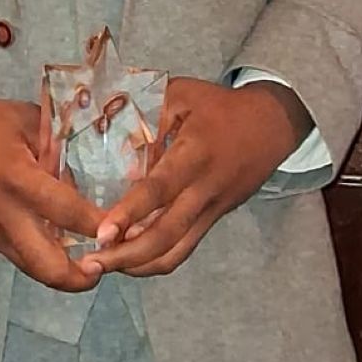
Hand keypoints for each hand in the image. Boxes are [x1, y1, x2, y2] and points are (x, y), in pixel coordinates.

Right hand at [0, 98, 107, 293]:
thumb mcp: (22, 119)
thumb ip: (57, 143)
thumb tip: (91, 160)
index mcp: (17, 178)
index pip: (65, 211)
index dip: (98, 226)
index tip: (127, 229)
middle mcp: (6, 215)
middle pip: (45, 266)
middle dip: (79, 278)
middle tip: (109, 267)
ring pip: (33, 270)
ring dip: (64, 275)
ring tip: (94, 265)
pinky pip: (21, 257)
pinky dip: (45, 258)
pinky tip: (66, 249)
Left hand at [91, 79, 308, 278]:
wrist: (271, 126)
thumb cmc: (220, 107)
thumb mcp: (183, 95)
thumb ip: (147, 112)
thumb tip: (107, 132)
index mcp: (193, 154)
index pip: (158, 190)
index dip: (130, 213)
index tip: (102, 233)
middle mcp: (202, 190)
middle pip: (165, 235)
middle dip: (126, 256)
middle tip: (91, 264)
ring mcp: (210, 210)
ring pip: (175, 252)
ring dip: (138, 265)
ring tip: (103, 267)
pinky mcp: (213, 220)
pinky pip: (184, 249)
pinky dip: (156, 260)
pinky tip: (129, 259)